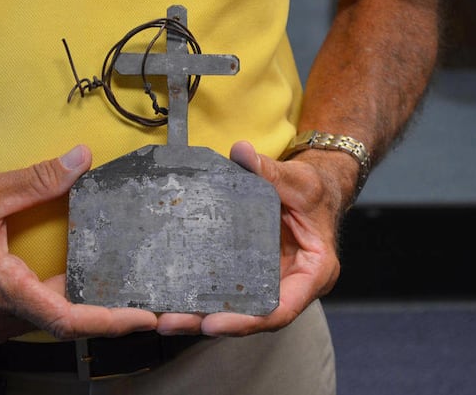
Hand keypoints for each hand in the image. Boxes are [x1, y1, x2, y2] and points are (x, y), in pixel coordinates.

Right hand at [0, 145, 156, 342]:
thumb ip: (38, 179)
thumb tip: (81, 159)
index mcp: (0, 290)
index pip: (66, 317)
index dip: (110, 320)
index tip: (145, 317)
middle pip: (65, 322)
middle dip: (107, 312)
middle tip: (147, 298)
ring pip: (48, 318)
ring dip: (84, 304)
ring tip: (124, 287)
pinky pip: (32, 313)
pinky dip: (60, 298)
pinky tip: (80, 278)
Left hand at [157, 140, 352, 336]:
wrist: (313, 193)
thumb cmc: (314, 193)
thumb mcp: (298, 181)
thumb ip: (271, 171)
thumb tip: (242, 152)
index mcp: (312, 273)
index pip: (281, 309)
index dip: (247, 321)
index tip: (213, 324)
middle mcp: (290, 286)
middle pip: (250, 317)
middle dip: (209, 323)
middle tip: (171, 321)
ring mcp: (268, 283)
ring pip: (234, 309)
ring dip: (198, 315)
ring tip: (161, 317)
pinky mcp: (249, 274)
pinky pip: (226, 290)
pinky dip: (200, 295)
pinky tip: (170, 298)